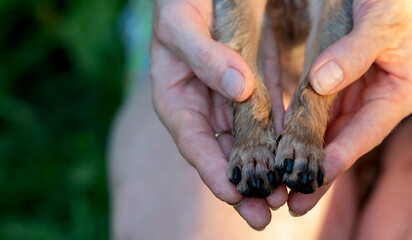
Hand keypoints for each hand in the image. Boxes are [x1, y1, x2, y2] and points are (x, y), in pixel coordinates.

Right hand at [150, 0, 285, 228]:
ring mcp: (228, 98)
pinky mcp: (252, 85)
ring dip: (266, 168)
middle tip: (264, 212)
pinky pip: (268, 115)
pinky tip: (295, 154)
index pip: (193, 141)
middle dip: (243, 183)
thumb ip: (203, 56)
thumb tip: (238, 89)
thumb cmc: (179, 1)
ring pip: (248, 141)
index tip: (232, 194)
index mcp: (176, 98)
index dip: (211, 170)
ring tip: (284, 195)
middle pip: (222, 151)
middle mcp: (202, 106)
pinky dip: (281, 136)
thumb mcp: (181, 24)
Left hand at [287, 0, 411, 214]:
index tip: (313, 180)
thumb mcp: (379, 21)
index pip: (363, 132)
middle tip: (292, 202)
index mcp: (394, 93)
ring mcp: (351, 95)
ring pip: (324, 132)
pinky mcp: (333, 86)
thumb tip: (320, 82)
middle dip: (317, 172)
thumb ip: (355, 51)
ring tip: (280, 185)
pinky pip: (313, 111)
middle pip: (341, 142)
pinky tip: (279, 149)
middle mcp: (371, 101)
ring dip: (303, 158)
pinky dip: (297, 130)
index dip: (339, 157)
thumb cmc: (391, 0)